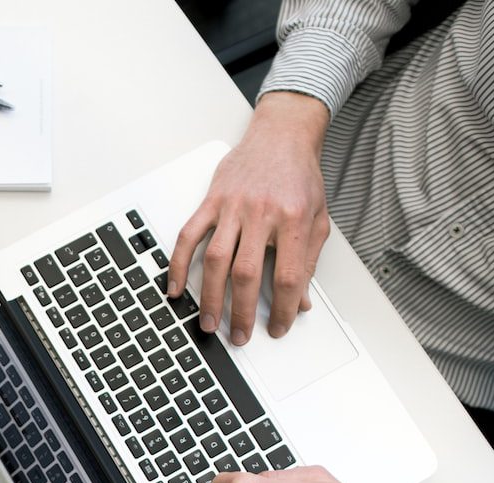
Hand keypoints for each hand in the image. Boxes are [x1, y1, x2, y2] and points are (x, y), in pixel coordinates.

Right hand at [170, 92, 331, 344]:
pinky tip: (175, 287)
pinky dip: (178, 263)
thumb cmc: (300, 176)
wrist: (281, 136)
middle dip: (242, 311)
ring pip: (216, 259)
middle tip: (240, 336)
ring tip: (209, 322)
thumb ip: (308, 260)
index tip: (279, 326)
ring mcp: (232, 206)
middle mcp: (261, 213)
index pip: (287, 275)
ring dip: (210, 296)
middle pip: (246, 273)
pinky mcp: (211, 200)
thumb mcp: (317, 218)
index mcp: (293, 219)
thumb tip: (301, 300)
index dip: (284, 308)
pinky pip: (189, 235)